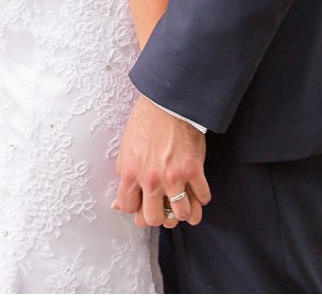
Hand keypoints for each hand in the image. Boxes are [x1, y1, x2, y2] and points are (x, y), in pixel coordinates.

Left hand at [113, 95, 210, 227]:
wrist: (170, 102)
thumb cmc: (147, 120)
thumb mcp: (126, 149)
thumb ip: (124, 176)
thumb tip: (119, 202)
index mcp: (131, 175)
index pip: (130, 210)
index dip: (137, 210)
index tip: (144, 205)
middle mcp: (152, 180)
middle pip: (154, 219)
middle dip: (159, 218)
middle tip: (165, 210)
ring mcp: (174, 176)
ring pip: (180, 214)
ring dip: (183, 213)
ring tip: (185, 208)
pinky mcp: (194, 169)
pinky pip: (202, 196)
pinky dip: (202, 199)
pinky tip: (200, 195)